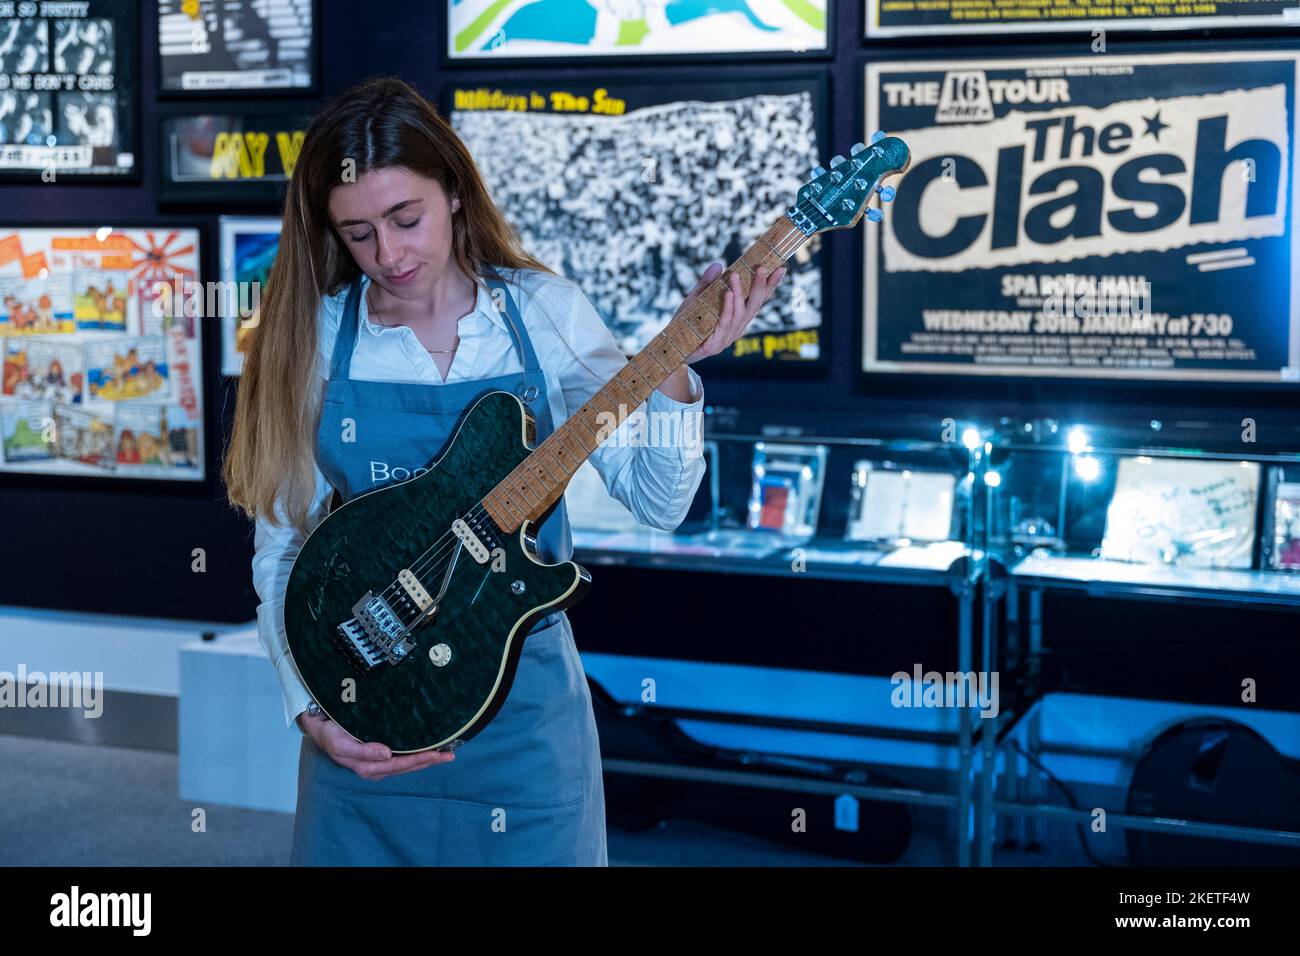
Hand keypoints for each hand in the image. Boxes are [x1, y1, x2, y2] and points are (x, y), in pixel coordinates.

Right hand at [298, 710, 454, 780]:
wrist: (319, 726)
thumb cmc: (330, 734)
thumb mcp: (341, 743)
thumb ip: (362, 751)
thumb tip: (387, 755)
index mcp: (368, 767)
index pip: (400, 766)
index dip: (419, 761)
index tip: (436, 754)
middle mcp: (376, 766)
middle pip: (407, 767)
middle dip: (429, 762)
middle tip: (450, 755)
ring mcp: (379, 760)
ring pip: (407, 764)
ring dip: (426, 760)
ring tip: (446, 754)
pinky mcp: (380, 752)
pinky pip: (402, 757)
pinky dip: (417, 755)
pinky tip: (429, 751)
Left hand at [680, 261, 786, 363]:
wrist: (671, 348)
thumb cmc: (686, 324)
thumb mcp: (696, 299)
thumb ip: (707, 283)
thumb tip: (718, 264)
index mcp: (738, 318)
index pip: (758, 300)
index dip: (770, 286)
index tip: (780, 269)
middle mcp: (737, 329)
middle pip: (754, 306)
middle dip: (760, 287)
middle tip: (762, 267)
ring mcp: (727, 338)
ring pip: (740, 314)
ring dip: (740, 293)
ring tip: (736, 275)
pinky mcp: (715, 346)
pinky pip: (724, 324)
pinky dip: (728, 308)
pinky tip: (728, 294)